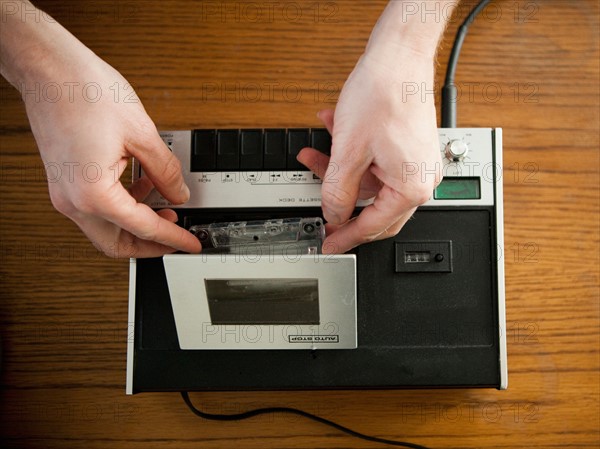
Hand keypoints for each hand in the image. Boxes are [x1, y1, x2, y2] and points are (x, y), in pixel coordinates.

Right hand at [22, 52, 200, 257]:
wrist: (49, 67)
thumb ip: (166, 171)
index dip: (174, 238)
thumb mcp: (142, 134)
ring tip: (166, 206)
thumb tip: (180, 193)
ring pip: (105, 228)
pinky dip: (122, 206)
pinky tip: (143, 185)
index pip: (143, 228)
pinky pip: (96, 208)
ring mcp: (64, 192)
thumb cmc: (84, 90)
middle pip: (116, 243)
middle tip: (177, 234)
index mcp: (93, 194)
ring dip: (137, 223)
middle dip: (150, 243)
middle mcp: (72, 200)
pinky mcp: (64, 180)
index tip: (191, 244)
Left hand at [298, 50, 441, 253]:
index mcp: (412, 187)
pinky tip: (333, 135)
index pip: (373, 225)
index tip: (329, 243)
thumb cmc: (384, 94)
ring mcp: (415, 163)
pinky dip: (353, 156)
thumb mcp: (348, 152)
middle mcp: (420, 178)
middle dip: (341, 203)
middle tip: (321, 214)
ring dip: (340, 171)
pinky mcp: (407, 148)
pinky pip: (375, 164)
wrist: (398, 55)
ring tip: (314, 156)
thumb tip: (333, 214)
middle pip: (374, 209)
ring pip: (369, 183)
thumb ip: (337, 191)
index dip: (345, 235)